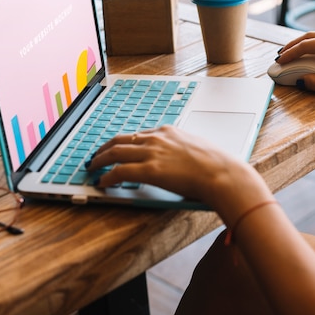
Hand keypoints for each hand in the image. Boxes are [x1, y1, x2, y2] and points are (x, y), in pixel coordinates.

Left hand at [86, 125, 265, 209]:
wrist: (222, 174)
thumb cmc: (216, 165)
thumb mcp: (197, 149)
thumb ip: (183, 151)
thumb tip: (180, 161)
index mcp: (169, 132)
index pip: (138, 135)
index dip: (124, 143)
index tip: (118, 148)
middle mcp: (157, 138)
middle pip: (121, 140)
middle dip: (105, 148)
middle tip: (96, 156)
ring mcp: (152, 153)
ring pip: (115, 152)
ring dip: (100, 160)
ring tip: (92, 167)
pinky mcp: (149, 170)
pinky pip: (120, 172)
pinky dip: (107, 177)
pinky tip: (102, 182)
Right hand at [275, 31, 314, 97]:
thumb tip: (300, 81)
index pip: (307, 45)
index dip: (290, 53)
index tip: (279, 61)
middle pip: (309, 37)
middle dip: (293, 46)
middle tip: (280, 55)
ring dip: (302, 46)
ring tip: (290, 55)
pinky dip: (313, 49)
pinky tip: (308, 57)